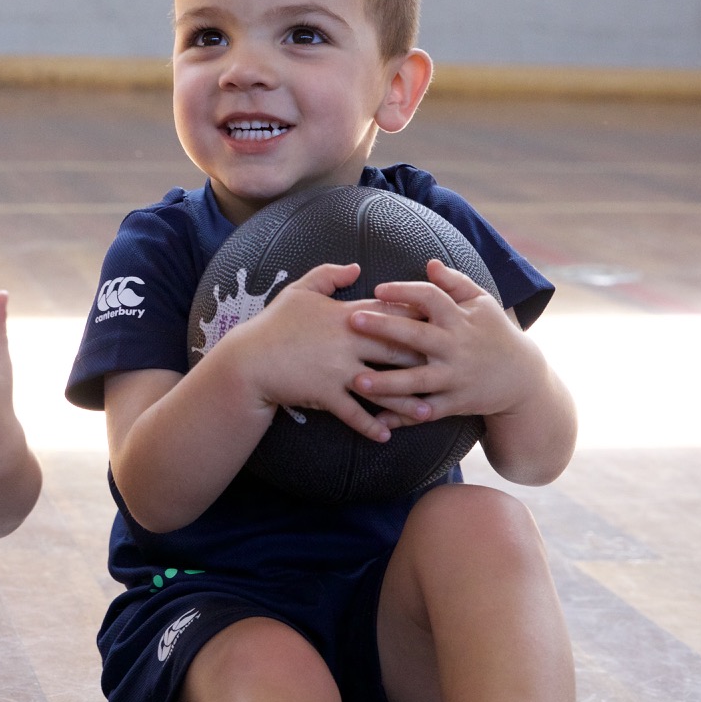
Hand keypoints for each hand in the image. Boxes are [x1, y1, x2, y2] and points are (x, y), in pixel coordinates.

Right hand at [216, 263, 428, 442]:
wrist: (247, 359)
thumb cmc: (274, 323)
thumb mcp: (299, 290)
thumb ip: (329, 274)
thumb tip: (357, 266)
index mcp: (345, 315)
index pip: (389, 313)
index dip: (417, 317)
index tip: (442, 322)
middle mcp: (347, 342)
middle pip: (395, 350)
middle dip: (425, 360)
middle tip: (452, 369)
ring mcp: (338, 370)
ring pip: (382, 386)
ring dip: (406, 401)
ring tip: (428, 412)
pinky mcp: (326, 394)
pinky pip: (353, 413)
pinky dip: (370, 426)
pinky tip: (385, 435)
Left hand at [349, 259, 533, 421]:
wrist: (522, 378)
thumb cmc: (494, 332)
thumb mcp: (482, 303)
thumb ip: (454, 283)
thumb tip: (429, 263)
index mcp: (459, 319)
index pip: (431, 298)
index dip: (405, 291)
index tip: (378, 289)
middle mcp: (455, 348)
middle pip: (417, 336)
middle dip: (385, 328)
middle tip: (353, 320)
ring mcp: (455, 377)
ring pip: (418, 381)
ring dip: (387, 383)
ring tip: (357, 381)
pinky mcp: (455, 403)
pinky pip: (425, 412)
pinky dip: (403, 418)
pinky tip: (376, 421)